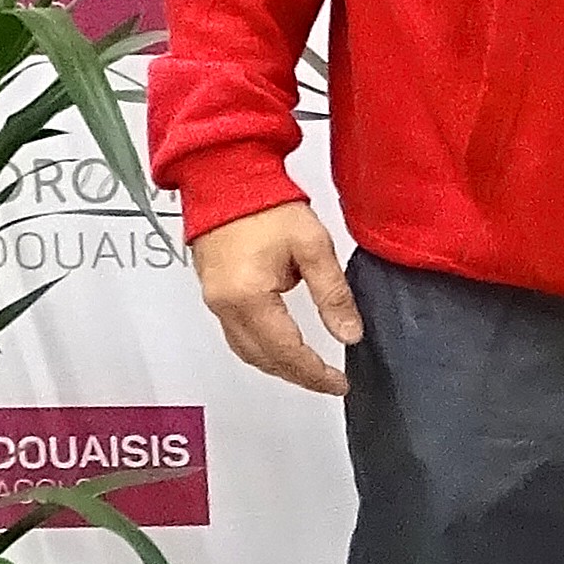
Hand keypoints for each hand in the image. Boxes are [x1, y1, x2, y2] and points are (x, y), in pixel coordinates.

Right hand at [191, 202, 363, 397]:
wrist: (227, 179)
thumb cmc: (266, 205)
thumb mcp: (313, 247)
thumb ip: (333, 294)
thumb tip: (349, 333)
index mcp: (248, 297)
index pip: (286, 352)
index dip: (315, 373)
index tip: (338, 384)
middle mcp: (225, 306)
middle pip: (263, 359)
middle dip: (297, 376)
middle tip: (328, 382)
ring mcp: (215, 301)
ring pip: (246, 351)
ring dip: (278, 366)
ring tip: (310, 371)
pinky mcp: (214, 293)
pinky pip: (237, 335)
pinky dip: (262, 348)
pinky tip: (281, 346)